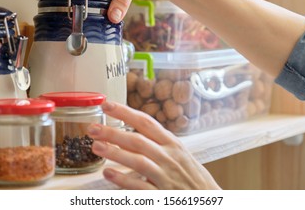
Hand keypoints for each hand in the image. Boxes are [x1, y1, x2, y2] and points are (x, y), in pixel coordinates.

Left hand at [87, 101, 220, 189]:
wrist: (211, 201)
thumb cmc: (194, 178)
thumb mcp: (180, 155)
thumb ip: (158, 145)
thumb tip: (132, 136)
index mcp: (173, 144)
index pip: (146, 123)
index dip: (125, 112)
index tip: (107, 104)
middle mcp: (169, 157)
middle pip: (138, 141)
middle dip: (114, 132)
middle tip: (92, 128)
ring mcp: (166, 177)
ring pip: (139, 161)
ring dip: (116, 153)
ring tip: (96, 147)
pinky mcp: (164, 196)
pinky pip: (141, 188)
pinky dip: (124, 181)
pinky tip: (108, 174)